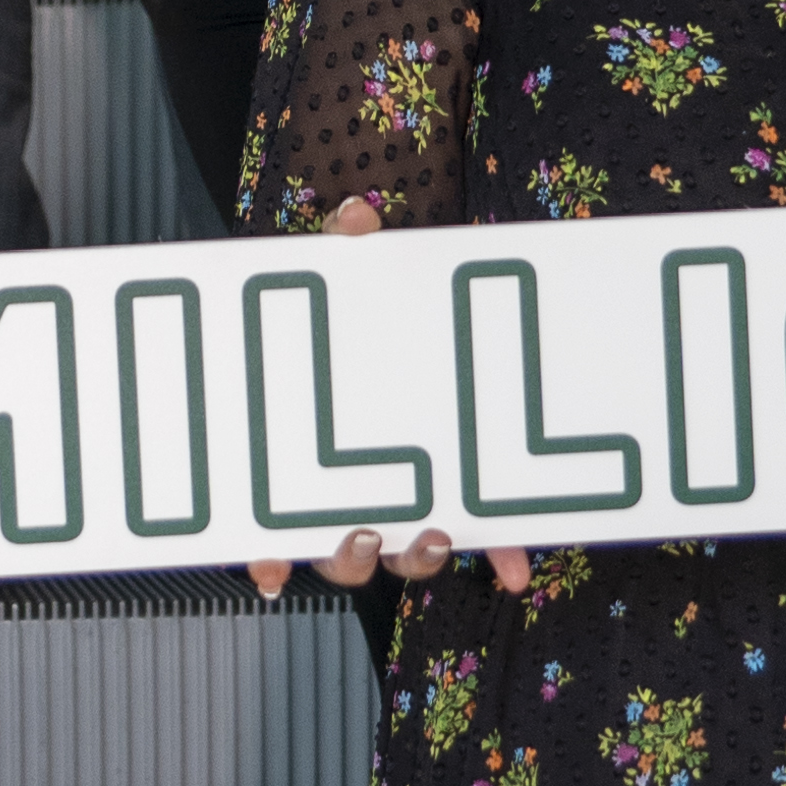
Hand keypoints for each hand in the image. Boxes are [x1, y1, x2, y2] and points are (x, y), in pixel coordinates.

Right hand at [243, 199, 531, 599]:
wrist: (445, 316)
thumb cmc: (381, 310)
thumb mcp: (359, 278)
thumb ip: (349, 250)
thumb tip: (354, 217)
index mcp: (318, 452)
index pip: (282, 514)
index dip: (272, 552)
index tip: (270, 567)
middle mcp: (360, 490)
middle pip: (343, 552)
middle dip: (353, 555)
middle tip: (366, 532)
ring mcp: (415, 498)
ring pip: (405, 555)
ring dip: (418, 557)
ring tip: (434, 533)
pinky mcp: (471, 495)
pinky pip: (484, 537)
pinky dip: (501, 551)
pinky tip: (515, 568)